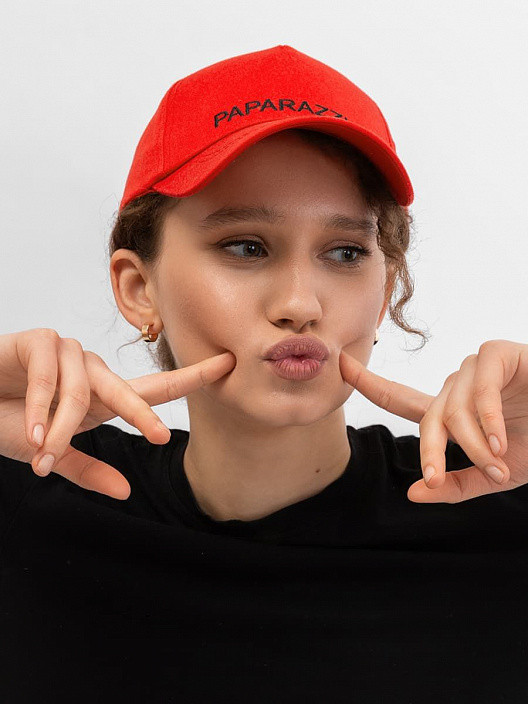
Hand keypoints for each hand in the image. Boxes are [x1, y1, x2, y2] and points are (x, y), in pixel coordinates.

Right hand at [0, 328, 235, 499]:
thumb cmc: (9, 420)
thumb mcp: (52, 453)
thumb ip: (87, 470)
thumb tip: (125, 493)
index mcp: (101, 396)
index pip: (154, 386)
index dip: (192, 376)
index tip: (229, 365)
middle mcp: (91, 370)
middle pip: (128, 387)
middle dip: (142, 411)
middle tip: (159, 435)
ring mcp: (66, 352)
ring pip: (81, 389)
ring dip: (61, 426)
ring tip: (43, 451)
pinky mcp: (39, 340)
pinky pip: (49, 375)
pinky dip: (39, 408)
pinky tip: (29, 431)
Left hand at [339, 340, 527, 503]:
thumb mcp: (495, 474)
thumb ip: (455, 484)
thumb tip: (414, 494)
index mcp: (453, 410)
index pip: (401, 398)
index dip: (369, 383)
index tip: (339, 365)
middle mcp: (459, 385)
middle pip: (427, 417)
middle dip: (428, 451)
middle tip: (432, 478)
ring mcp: (477, 369)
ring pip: (453, 407)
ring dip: (472, 443)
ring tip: (498, 463)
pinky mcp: (499, 355)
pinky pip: (480, 389)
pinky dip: (488, 419)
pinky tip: (500, 439)